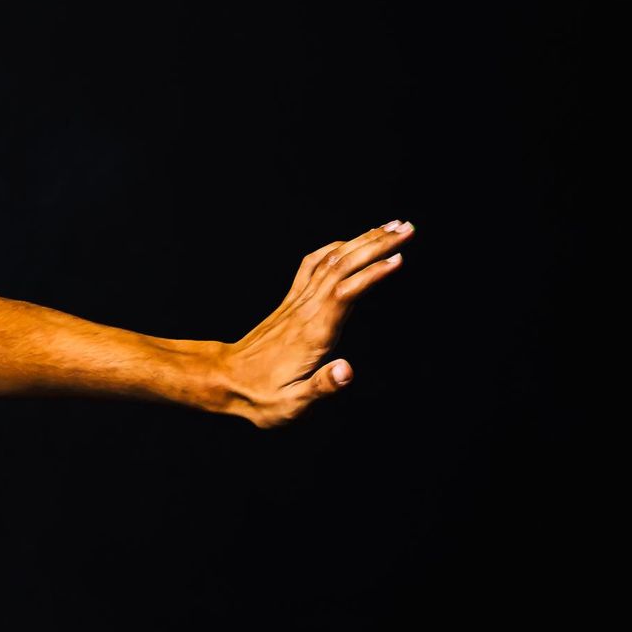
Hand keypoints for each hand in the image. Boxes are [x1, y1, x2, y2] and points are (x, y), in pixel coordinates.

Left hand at [217, 220, 413, 428]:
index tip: (399, 259)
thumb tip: (347, 371)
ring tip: (392, 226)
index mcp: (313, 334)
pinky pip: (311, 266)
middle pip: (343, 267)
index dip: (371, 275)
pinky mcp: (290, 302)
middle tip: (408, 228)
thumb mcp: (292, 404)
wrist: (223, 380)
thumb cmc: (260, 396)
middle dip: (376, 245)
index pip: (345, 294)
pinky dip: (332, 249)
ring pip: (331, 261)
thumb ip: (322, 387)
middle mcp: (306, 311)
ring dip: (362, 241)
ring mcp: (296, 303)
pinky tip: (348, 242)